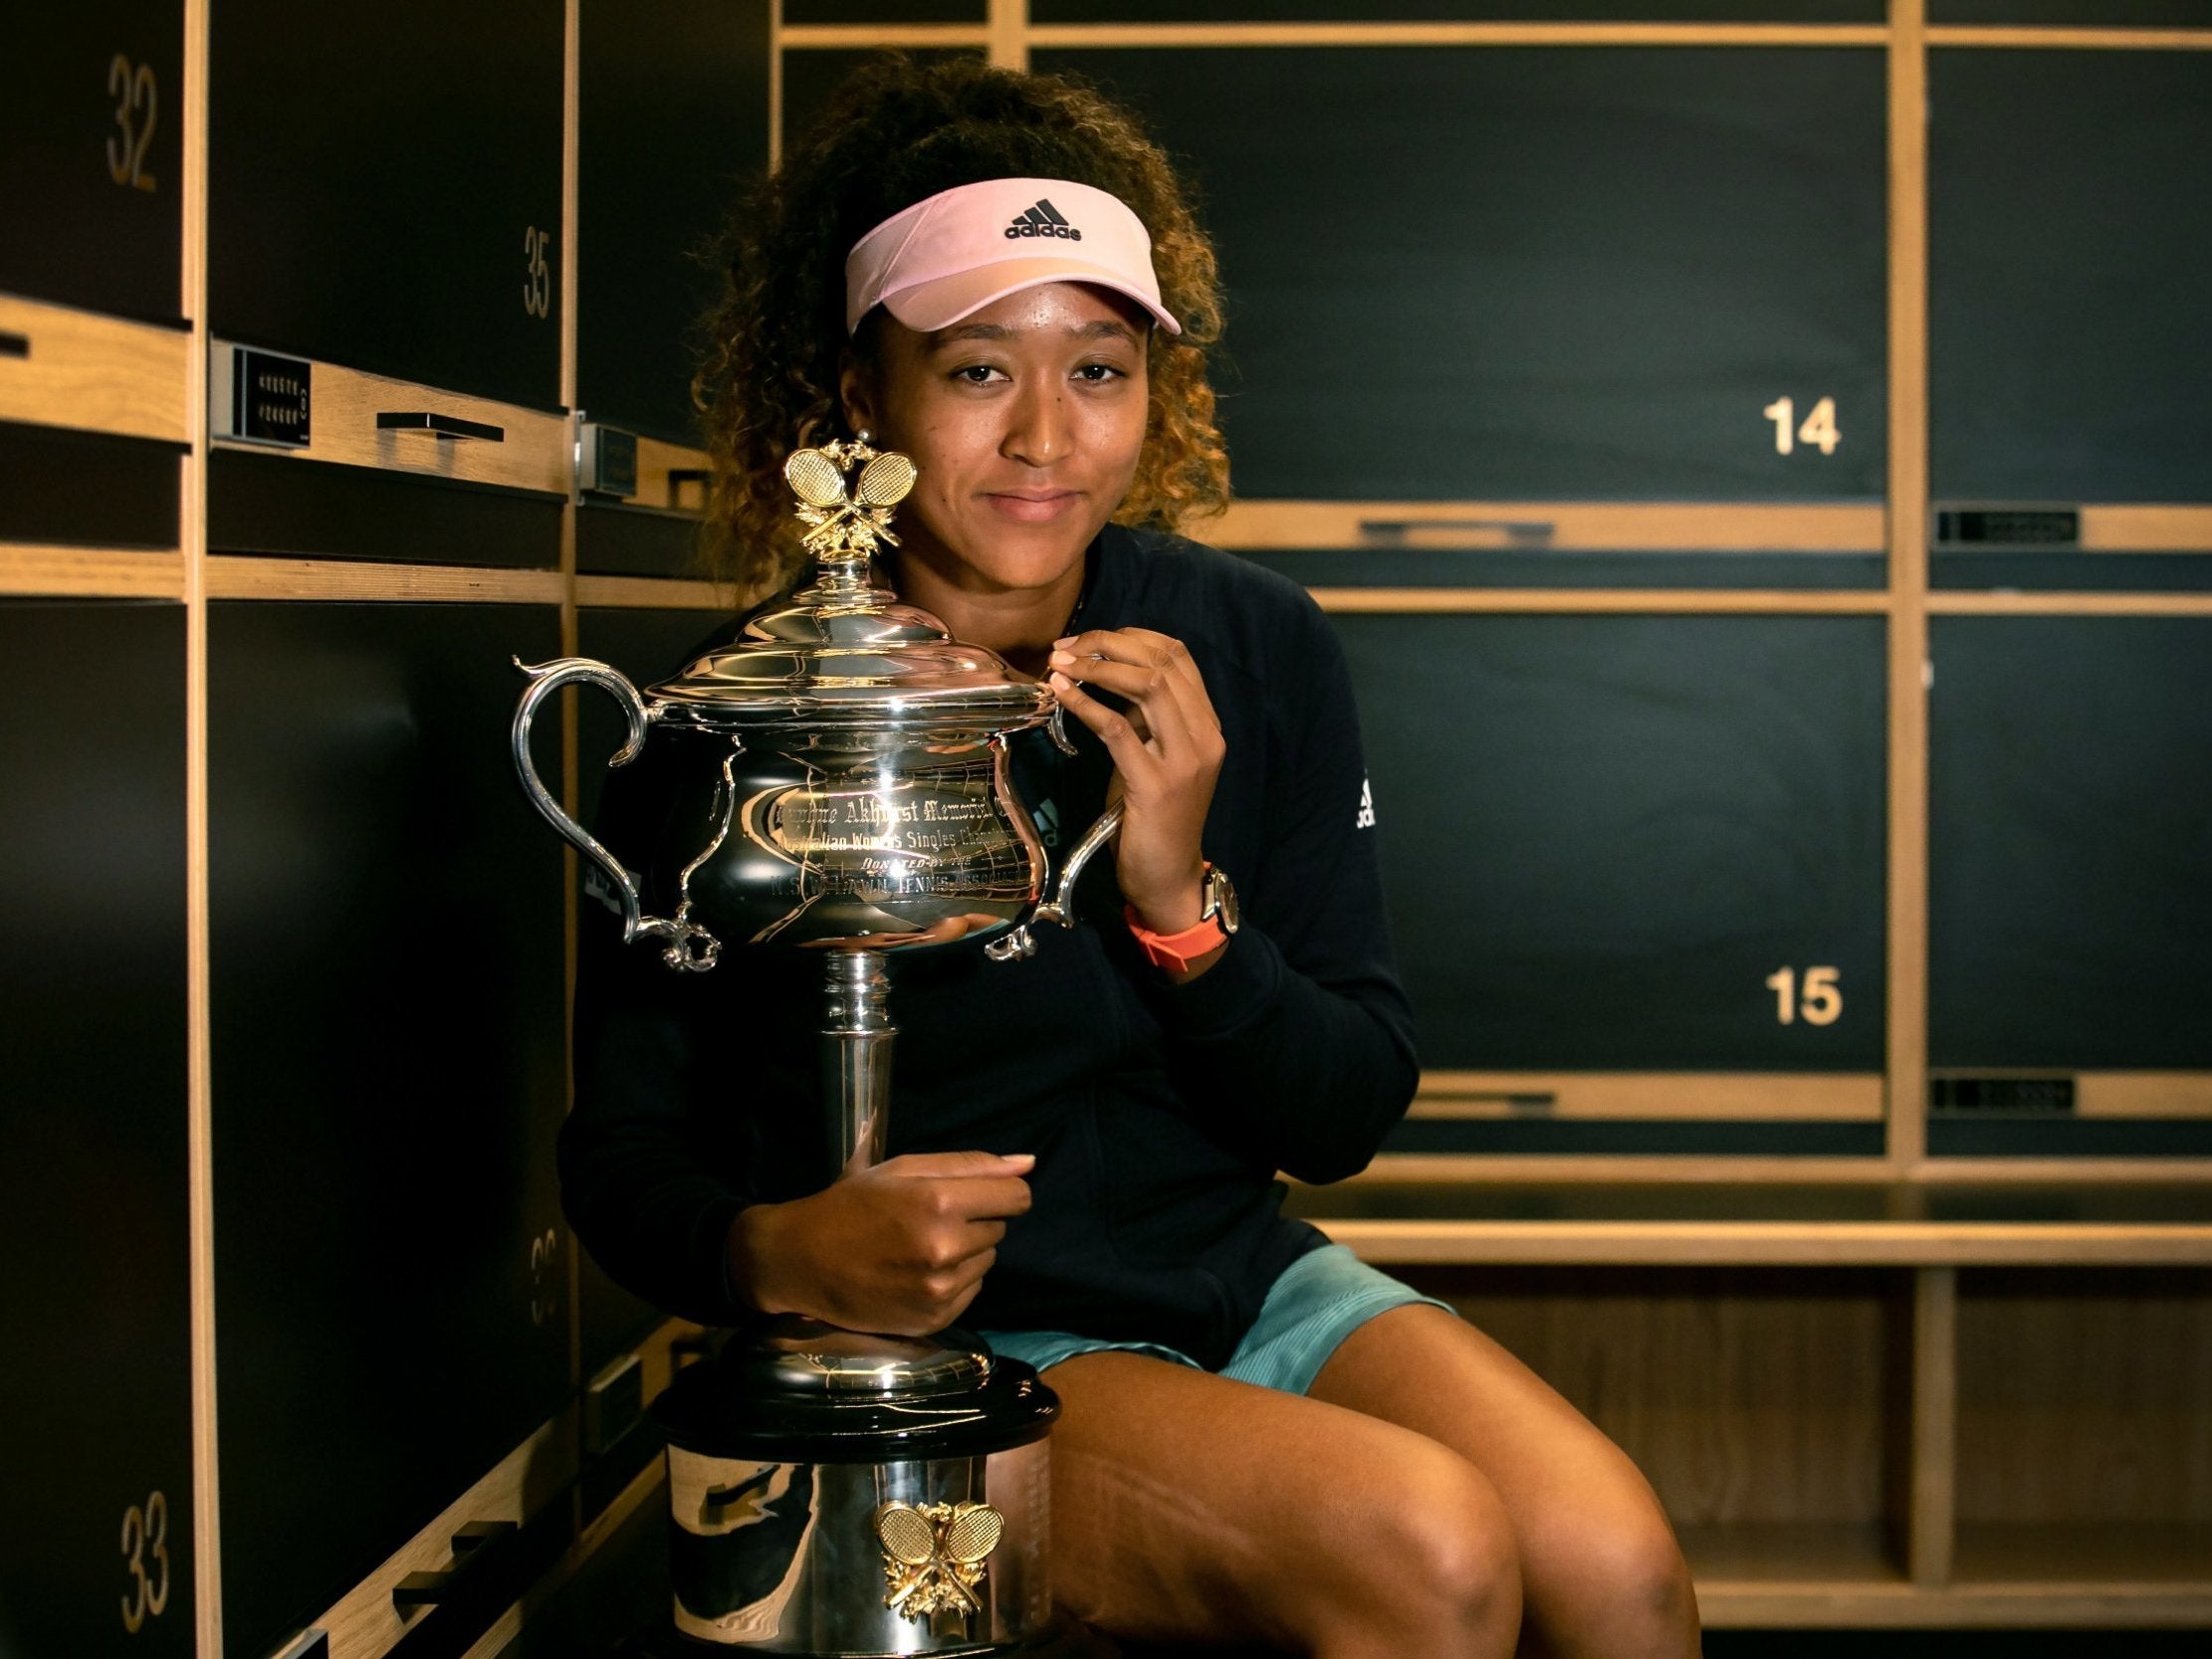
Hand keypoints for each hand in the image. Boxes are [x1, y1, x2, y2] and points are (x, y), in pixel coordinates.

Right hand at [729, 1150, 1033, 1335]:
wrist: (802, 1261)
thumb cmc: (853, 1205)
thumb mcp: (904, 1169)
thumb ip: (971, 1164)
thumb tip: (1029, 1163)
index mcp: (939, 1202)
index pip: (1017, 1196)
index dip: (1002, 1192)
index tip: (979, 1194)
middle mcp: (945, 1248)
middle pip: (1001, 1227)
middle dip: (975, 1220)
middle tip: (930, 1219)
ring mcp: (940, 1290)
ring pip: (989, 1260)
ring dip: (966, 1251)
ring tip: (920, 1247)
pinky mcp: (935, 1319)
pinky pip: (972, 1290)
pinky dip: (954, 1280)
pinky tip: (917, 1273)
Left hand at [1047, 627, 1223, 934]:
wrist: (1169, 878)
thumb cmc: (1155, 819)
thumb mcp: (1155, 757)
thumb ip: (1144, 720)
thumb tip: (1106, 677)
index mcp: (1207, 726)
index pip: (1179, 656)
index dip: (1133, 637)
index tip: (1093, 639)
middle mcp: (1204, 736)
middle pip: (1162, 662)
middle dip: (1109, 644)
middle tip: (1067, 646)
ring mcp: (1184, 760)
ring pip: (1147, 685)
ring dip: (1097, 666)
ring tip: (1061, 663)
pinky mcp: (1155, 784)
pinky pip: (1117, 728)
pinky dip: (1085, 703)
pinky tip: (1061, 693)